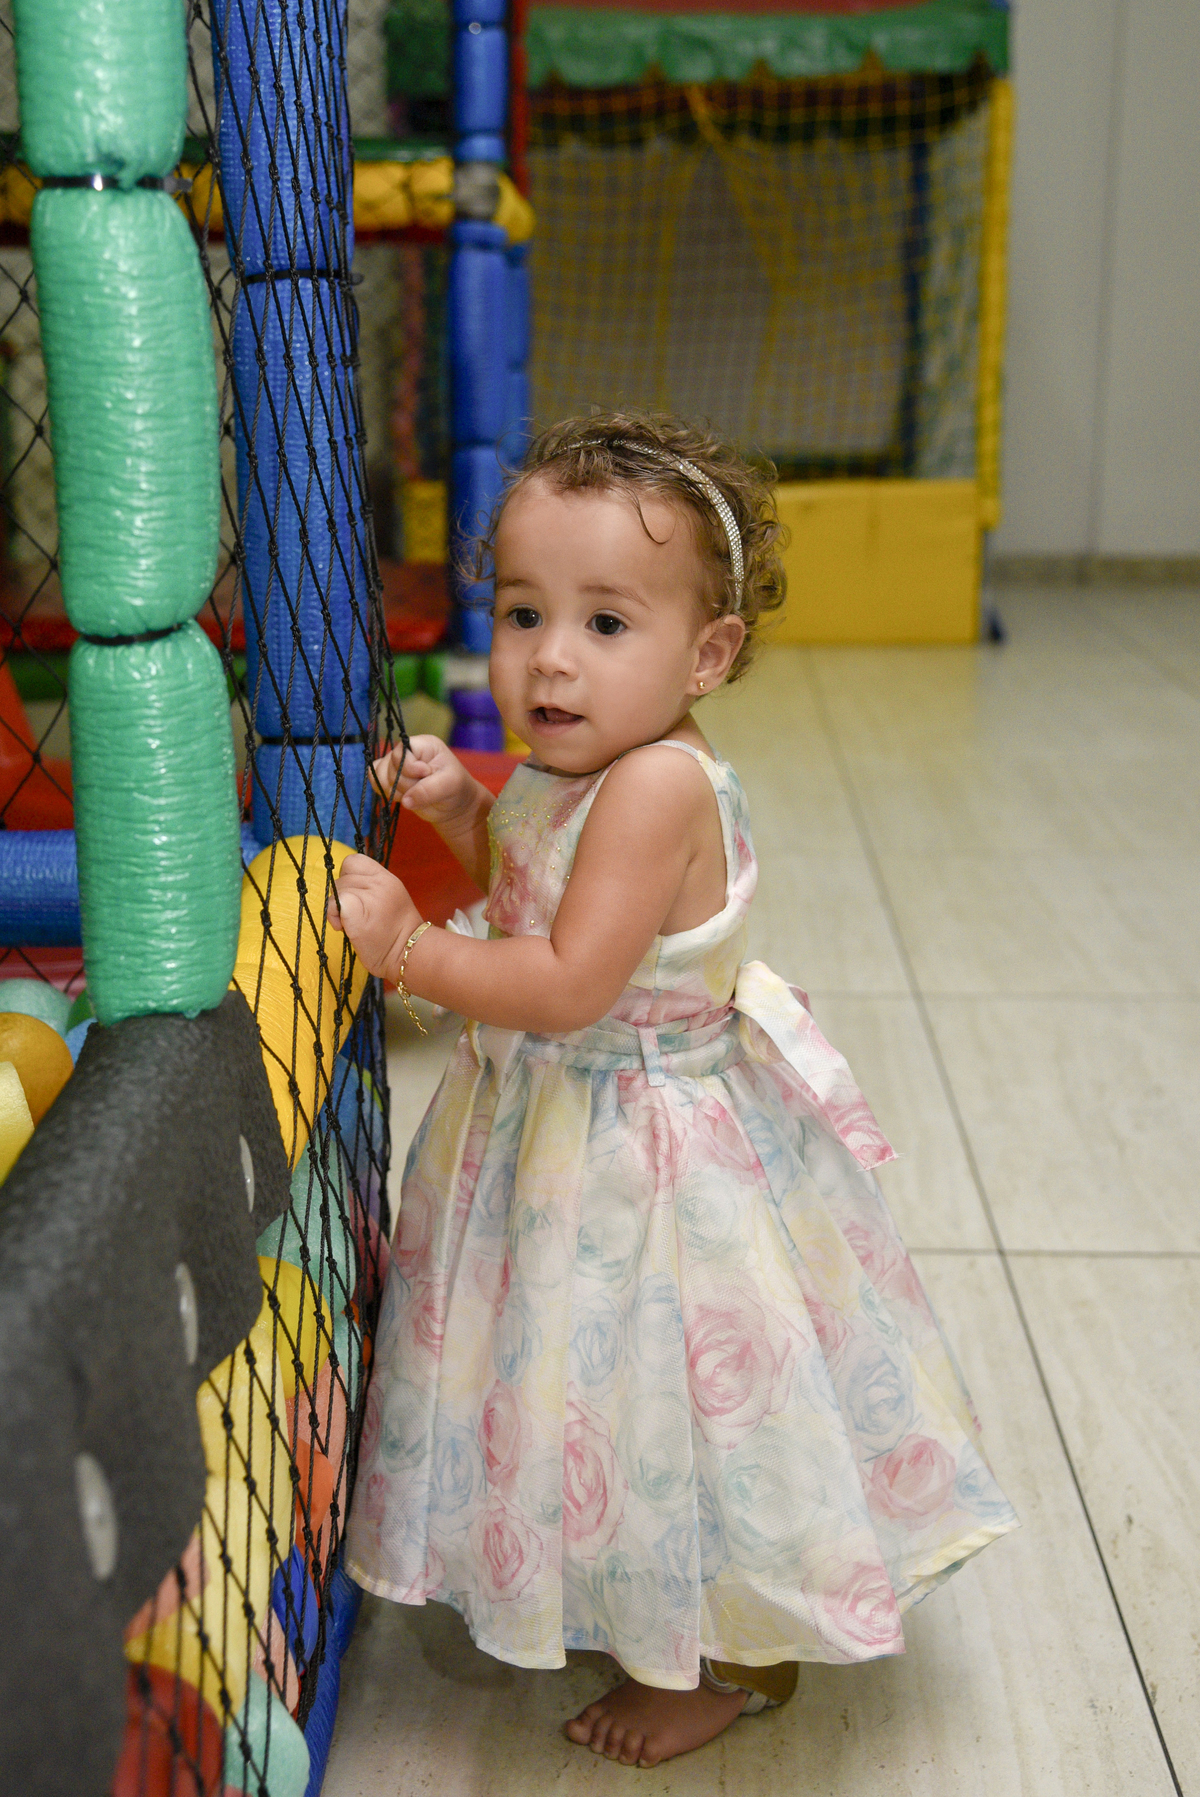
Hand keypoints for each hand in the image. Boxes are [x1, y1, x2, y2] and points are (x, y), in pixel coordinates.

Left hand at [326, 853, 422, 982]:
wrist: (409, 955)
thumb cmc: (395, 935)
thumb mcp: (389, 901)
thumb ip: (371, 889)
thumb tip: (344, 889)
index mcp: (387, 878)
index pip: (355, 861)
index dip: (348, 877)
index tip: (355, 896)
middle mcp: (380, 882)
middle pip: (343, 877)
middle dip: (343, 896)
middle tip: (356, 916)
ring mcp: (370, 895)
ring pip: (337, 890)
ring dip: (337, 908)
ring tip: (352, 924)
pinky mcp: (357, 909)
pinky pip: (334, 902)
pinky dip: (333, 915)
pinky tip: (343, 928)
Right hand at [371, 735, 476, 828]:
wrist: (453, 805)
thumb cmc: (456, 788)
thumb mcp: (450, 785)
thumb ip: (428, 790)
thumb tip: (405, 801)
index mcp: (423, 745)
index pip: (402, 751)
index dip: (410, 767)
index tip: (426, 774)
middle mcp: (407, 752)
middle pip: (391, 767)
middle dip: (407, 784)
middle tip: (425, 787)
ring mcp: (397, 765)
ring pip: (380, 776)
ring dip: (397, 791)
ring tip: (416, 793)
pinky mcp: (389, 778)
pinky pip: (375, 781)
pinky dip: (385, 792)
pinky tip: (401, 796)